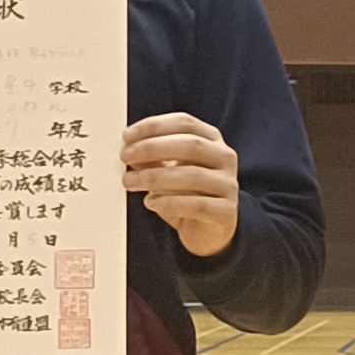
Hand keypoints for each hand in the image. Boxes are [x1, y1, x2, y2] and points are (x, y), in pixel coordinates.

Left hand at [123, 111, 240, 259]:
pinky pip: (197, 204)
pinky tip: (150, 202)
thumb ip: (152, 158)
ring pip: (192, 175)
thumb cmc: (186, 194)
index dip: (154, 126)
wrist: (208, 231)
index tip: (127, 136)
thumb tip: (129, 148)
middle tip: (125, 156)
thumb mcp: (167, 172)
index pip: (184, 123)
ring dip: (154, 177)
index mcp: (211, 140)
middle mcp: (224, 158)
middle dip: (152, 148)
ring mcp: (228, 184)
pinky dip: (169, 203)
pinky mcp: (226, 211)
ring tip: (130, 182)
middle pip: (190, 144)